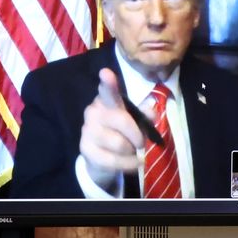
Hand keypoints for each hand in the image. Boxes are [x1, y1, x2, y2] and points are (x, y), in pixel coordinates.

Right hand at [79, 68, 145, 189]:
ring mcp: (87, 130)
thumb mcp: (136, 122)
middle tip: (141, 143)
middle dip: (138, 135)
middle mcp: (93, 112)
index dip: (108, 83)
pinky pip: (114, 160)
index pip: (108, 90)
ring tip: (130, 151)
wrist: (101, 158)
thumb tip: (151, 111)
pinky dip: (129, 164)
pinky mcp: (85, 149)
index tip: (106, 73)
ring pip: (120, 144)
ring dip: (132, 152)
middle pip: (122, 121)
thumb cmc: (121, 133)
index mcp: (106, 101)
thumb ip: (145, 115)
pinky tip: (131, 162)